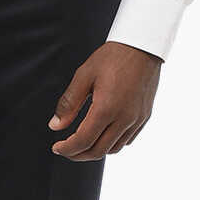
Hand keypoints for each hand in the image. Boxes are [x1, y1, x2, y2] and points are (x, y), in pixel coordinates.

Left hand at [48, 42, 161, 159]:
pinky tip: (103, 134)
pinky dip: (112, 143)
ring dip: (96, 150)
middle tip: (66, 150)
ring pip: (114, 148)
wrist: (142, 45)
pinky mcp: (145, 116)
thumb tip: (55, 125)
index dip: (67, 149)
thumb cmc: (112, 57)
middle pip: (98, 151)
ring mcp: (137, 119)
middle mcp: (124, 118)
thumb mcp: (84, 76)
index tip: (56, 148)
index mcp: (106, 109)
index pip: (83, 141)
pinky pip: (127, 139)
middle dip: (78, 155)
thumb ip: (68, 104)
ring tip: (82, 143)